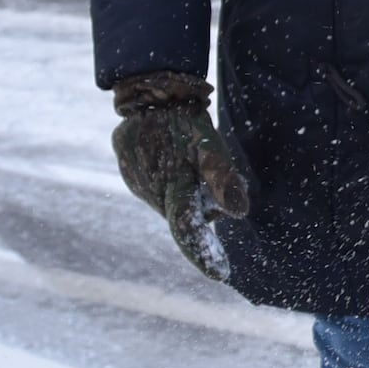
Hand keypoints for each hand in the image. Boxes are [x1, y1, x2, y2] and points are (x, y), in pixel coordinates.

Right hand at [110, 72, 249, 283]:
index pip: (189, 231)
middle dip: (199, 203)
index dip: (204, 255)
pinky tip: (170, 156)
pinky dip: (167, 179)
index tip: (221, 275)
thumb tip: (239, 213)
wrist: (148, 92)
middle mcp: (151, 193)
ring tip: (184, 157)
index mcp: (173, 189)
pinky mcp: (129, 175)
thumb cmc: (184, 119)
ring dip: (181, 189)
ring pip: (170, 201)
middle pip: (184, 214)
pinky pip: (155, 188)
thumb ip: (222, 177)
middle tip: (205, 170)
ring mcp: (136, 184)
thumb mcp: (208, 143)